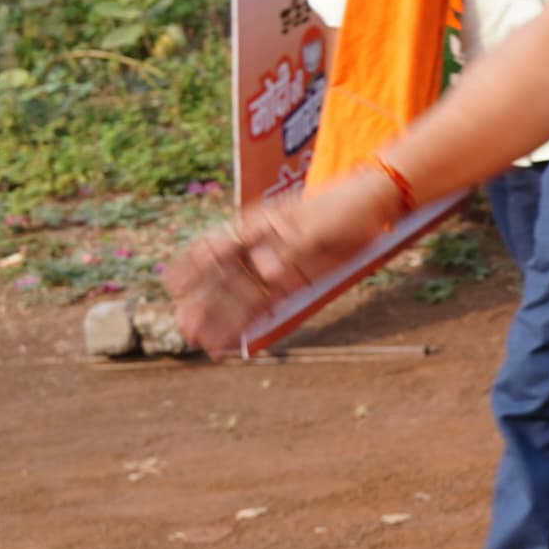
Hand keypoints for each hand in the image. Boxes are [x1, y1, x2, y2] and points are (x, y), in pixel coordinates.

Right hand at [160, 170, 395, 356]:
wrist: (375, 206)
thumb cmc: (342, 207)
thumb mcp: (317, 225)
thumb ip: (290, 249)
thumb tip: (265, 270)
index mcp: (257, 226)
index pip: (216, 246)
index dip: (193, 265)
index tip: (172, 285)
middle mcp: (259, 248)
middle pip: (223, 276)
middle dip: (202, 302)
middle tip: (183, 327)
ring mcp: (274, 266)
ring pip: (239, 295)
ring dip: (219, 317)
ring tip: (199, 341)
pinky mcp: (292, 282)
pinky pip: (264, 303)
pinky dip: (247, 321)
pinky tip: (232, 339)